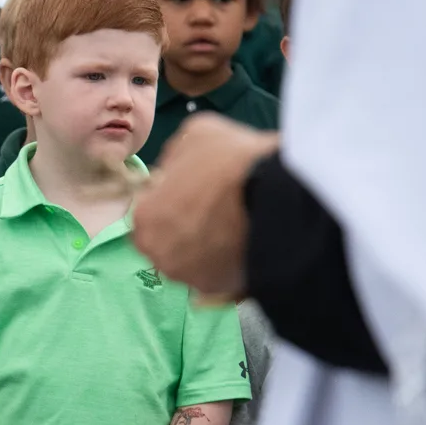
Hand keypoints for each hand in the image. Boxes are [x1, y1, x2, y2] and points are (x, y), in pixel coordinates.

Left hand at [132, 116, 277, 297]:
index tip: (197, 192)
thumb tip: (174, 167)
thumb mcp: (195, 134)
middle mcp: (159, 255)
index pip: (151, 211)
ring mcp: (190, 277)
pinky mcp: (221, 290)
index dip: (172, 199)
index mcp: (145, 219)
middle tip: (216, 209)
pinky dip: (227, 262)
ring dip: (206, 246)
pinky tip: (246, 242)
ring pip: (193, 260)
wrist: (280, 197)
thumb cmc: (232, 161)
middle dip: (187, 226)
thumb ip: (175, 156)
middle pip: (169, 240)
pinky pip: (218, 274)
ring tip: (235, 225)